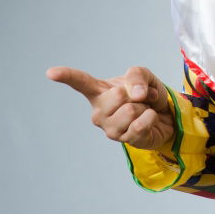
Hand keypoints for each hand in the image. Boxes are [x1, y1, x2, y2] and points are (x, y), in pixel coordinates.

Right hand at [46, 64, 174, 149]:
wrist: (164, 114)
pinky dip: (150, 117)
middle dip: (136, 93)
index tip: (50, 72)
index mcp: (98, 91)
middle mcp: (99, 111)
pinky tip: (149, 118)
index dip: (65, 75)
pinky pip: (140, 124)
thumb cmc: (146, 94)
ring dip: (144, 107)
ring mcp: (110, 128)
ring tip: (142, 109)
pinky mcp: (124, 141)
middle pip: (118, 95)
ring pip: (130, 110)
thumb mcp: (144, 76)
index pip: (80, 82)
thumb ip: (137, 76)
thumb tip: (135, 94)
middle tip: (138, 99)